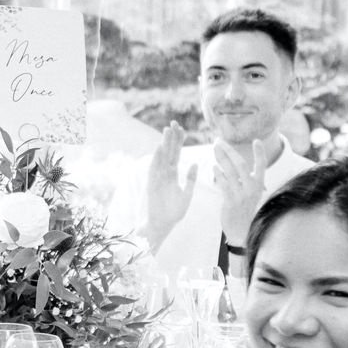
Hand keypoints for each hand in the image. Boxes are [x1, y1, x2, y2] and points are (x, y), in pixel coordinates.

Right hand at [142, 124, 196, 248]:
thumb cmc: (174, 212)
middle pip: (168, 152)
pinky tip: (160, 147)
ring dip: (164, 143)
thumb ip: (190, 179)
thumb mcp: (186, 194)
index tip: (181, 129)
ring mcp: (157, 177)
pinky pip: (155, 168)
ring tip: (167, 129)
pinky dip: (157, 158)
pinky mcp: (152, 184)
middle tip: (173, 123)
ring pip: (162, 157)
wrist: (162, 224)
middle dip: (171, 138)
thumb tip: (195, 163)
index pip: (176, 154)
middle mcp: (164, 173)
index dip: (178, 142)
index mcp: (173, 175)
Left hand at [215, 137, 270, 251]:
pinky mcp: (231, 201)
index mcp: (259, 185)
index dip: (259, 153)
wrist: (242, 230)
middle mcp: (252, 188)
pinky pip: (223, 184)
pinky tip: (213, 167)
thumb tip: (233, 162)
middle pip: (241, 164)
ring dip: (220, 158)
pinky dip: (218, 174)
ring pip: (230, 172)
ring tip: (214, 148)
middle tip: (219, 141)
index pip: (262, 165)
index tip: (256, 140)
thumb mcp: (250, 193)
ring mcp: (241, 195)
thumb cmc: (245, 208)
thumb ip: (245, 179)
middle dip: (229, 150)